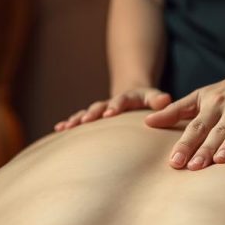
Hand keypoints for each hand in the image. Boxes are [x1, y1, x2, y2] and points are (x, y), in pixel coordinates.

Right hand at [54, 87, 171, 131]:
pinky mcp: (93, 117)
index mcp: (126, 98)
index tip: (109, 114)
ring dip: (77, 119)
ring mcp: (100, 110)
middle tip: (86, 121)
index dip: (115, 106)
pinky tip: (58, 129)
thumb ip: (158, 99)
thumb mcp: (153, 97)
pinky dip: (69, 123)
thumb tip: (165, 99)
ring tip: (66, 127)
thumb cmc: (146, 100)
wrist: (132, 95)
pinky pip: (80, 119)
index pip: (121, 101)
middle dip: (92, 114)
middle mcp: (110, 103)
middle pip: (99, 106)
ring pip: (86, 113)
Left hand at [144, 61, 224, 169]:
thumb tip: (147, 122)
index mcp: (211, 105)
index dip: (184, 144)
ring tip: (220, 160)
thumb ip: (175, 111)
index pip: (195, 127)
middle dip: (204, 149)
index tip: (174, 162)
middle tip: (192, 167)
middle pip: (215, 131)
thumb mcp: (201, 96)